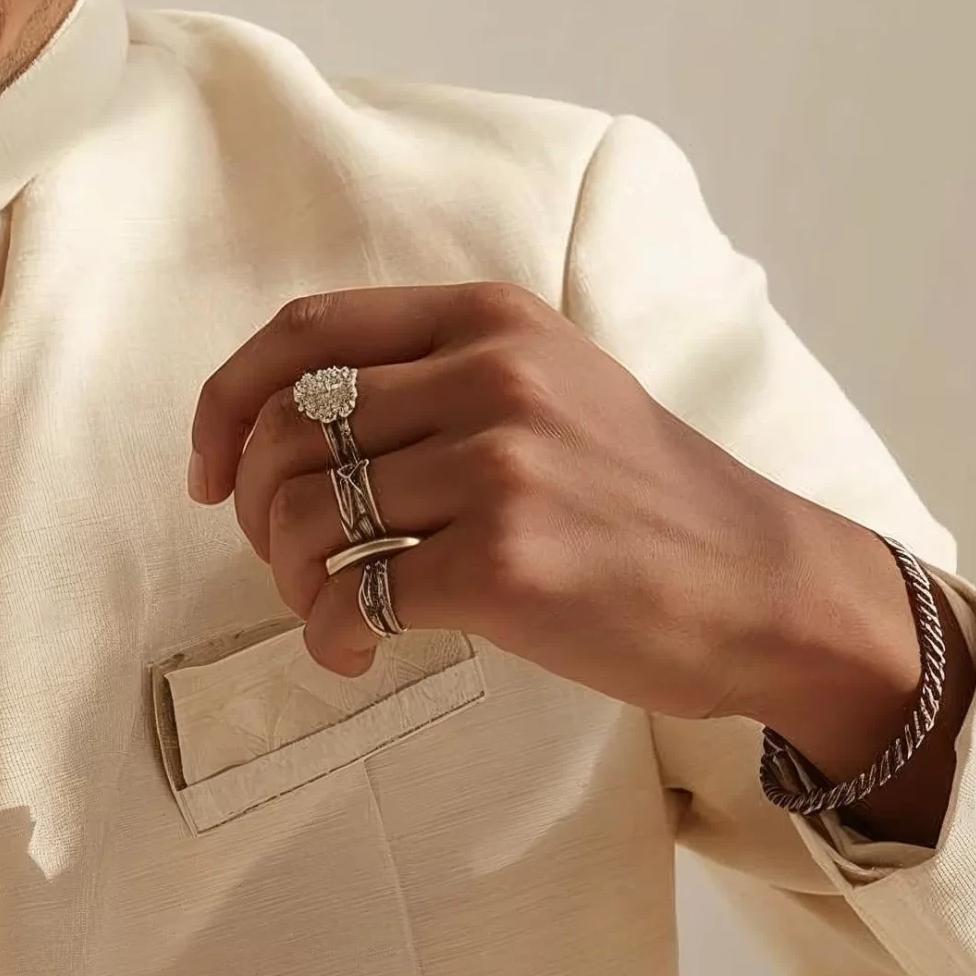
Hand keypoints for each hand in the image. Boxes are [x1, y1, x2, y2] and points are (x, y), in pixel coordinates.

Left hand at [186, 281, 845, 717]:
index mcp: (491, 320)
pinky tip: (356, 655)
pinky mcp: (506, 563)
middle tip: (287, 562)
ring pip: (306, 516)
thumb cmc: (646, 504)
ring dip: (289, 581)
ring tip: (326, 611)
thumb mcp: (555, 388)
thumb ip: (438, 381)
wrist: (766, 589)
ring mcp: (501, 467)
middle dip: (254, 511)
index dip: (226, 402)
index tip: (209, 472)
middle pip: (286, 432)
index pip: (303, 333)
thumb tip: (285, 431)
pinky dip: (330, 638)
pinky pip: (354, 598)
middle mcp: (492, 376)